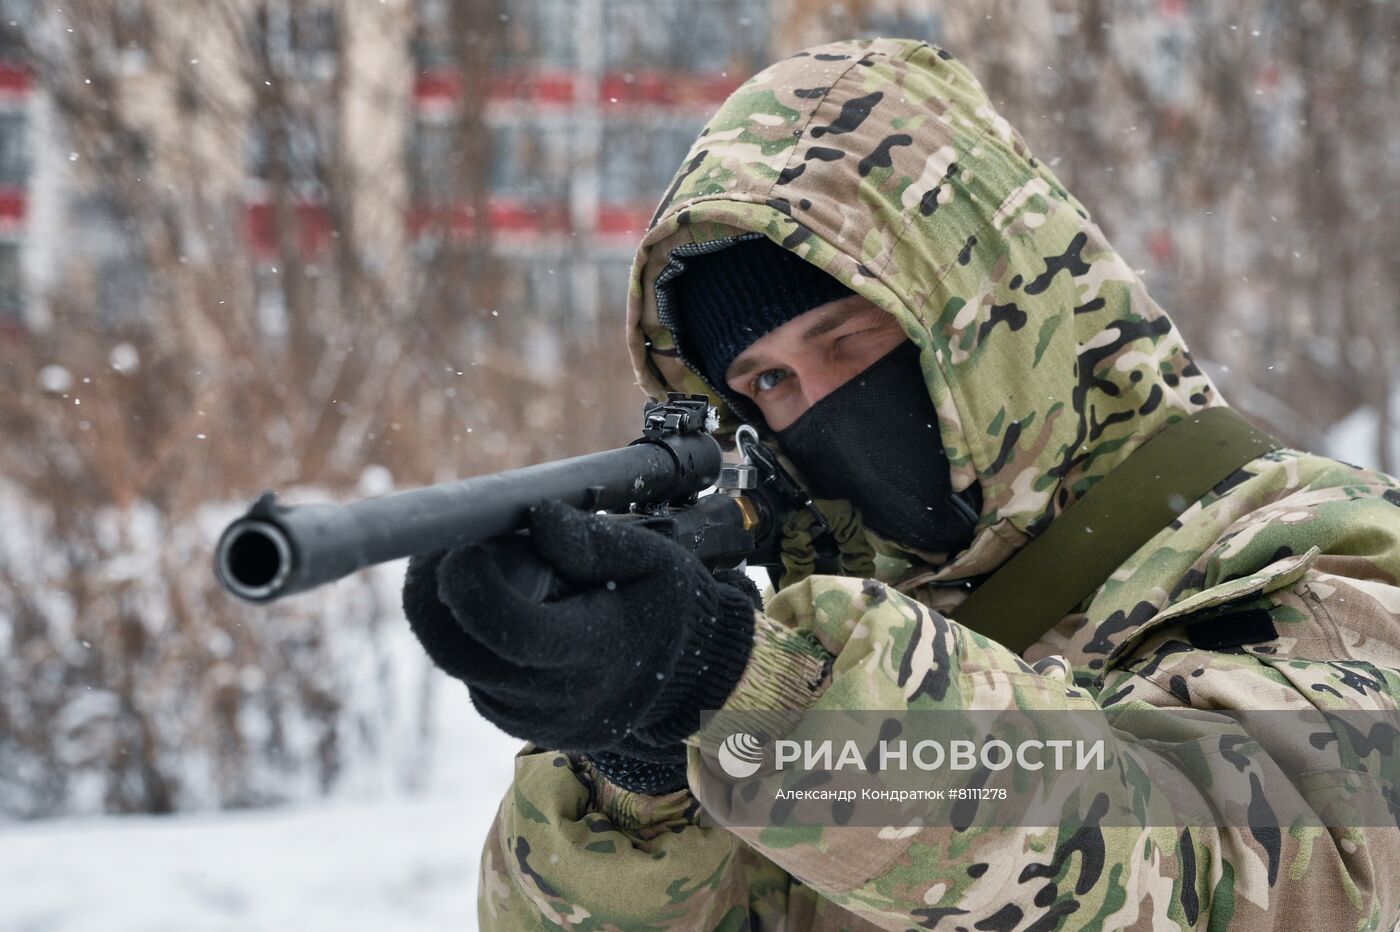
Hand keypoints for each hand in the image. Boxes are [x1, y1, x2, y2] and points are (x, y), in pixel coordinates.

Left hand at [401, 500, 758, 755]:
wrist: (688, 680)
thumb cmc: (667, 607)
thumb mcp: (652, 560)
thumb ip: (594, 541)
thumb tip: (538, 517)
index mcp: (593, 654)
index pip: (512, 628)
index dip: (473, 583)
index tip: (463, 541)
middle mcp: (554, 697)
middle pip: (457, 649)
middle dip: (435, 591)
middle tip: (444, 542)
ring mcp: (529, 717)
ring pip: (456, 661)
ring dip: (452, 610)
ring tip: (480, 565)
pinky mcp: (514, 720)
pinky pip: (470, 673)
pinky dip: (469, 634)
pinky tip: (500, 604)